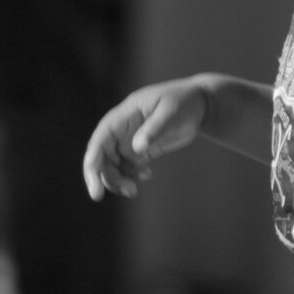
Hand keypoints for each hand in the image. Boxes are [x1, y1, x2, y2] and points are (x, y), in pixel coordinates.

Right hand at [83, 80, 208, 200]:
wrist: (200, 105)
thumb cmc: (184, 101)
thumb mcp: (171, 111)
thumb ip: (154, 128)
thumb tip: (137, 148)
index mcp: (124, 114)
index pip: (101, 137)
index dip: (94, 157)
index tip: (93, 178)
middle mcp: (122, 129)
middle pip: (101, 155)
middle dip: (103, 176)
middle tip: (116, 193)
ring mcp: (130, 140)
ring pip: (113, 165)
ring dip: (118, 179)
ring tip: (134, 190)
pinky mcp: (141, 150)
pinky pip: (127, 168)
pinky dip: (131, 176)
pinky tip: (147, 175)